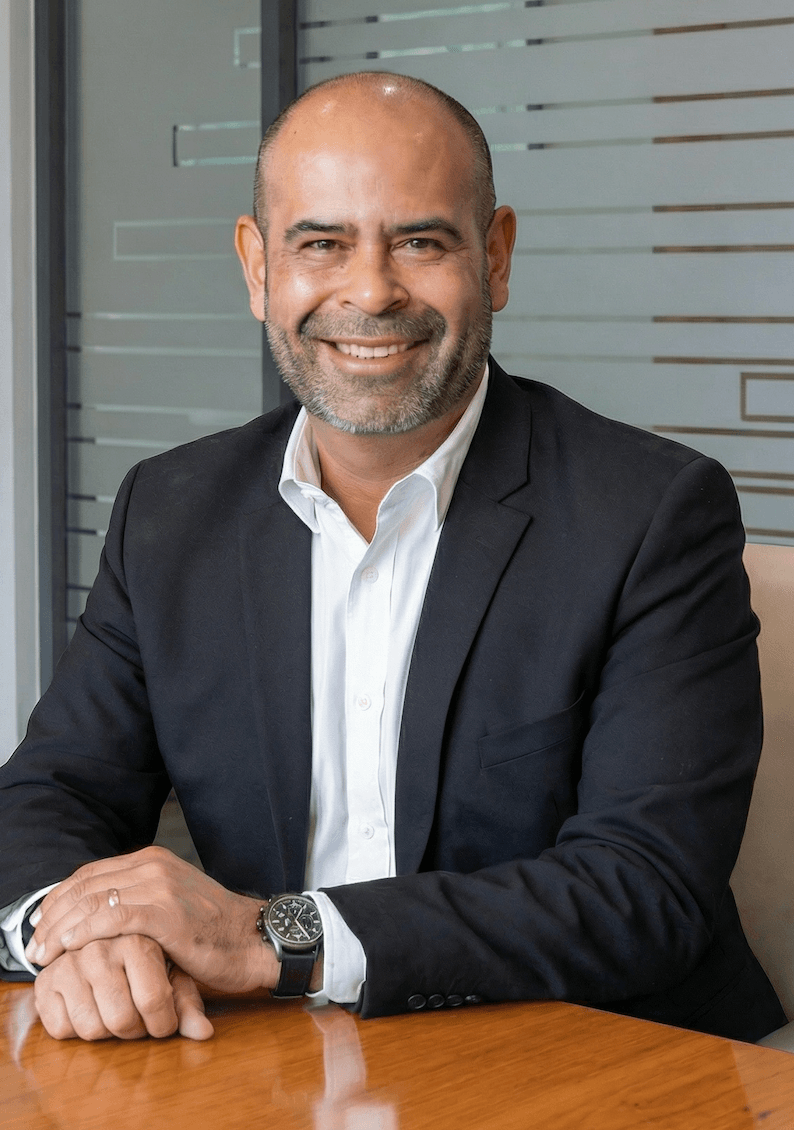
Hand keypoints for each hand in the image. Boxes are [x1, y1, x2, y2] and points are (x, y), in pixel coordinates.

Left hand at [27, 847, 278, 993]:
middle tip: (33, 945)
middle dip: (51, 916)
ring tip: (43, 953)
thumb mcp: (170, 906)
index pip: (89, 875)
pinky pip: (113, 918)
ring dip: (60, 928)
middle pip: (84, 886)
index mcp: (152, 860)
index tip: (39, 926)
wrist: (255, 940)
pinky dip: (85, 932)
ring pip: (93, 901)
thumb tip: (93, 917)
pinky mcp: (167, 912)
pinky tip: (69, 947)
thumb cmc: (212, 933)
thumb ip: (136, 902)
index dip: (57, 900)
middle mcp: (153, 865)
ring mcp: (161, 886)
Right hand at [33, 934, 213, 1040]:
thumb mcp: (174, 976)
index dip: (163, 1023)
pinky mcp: (44, 982)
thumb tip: (204, 1034)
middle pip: (121, 1020)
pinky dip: (78, 1031)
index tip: (165, 1021)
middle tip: (139, 1019)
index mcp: (136, 939)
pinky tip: (90, 1009)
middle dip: (135, 1031)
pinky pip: (62, 1029)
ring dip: (108, 1033)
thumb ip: (188, 1005)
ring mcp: (68, 963)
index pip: (153, 1000)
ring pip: (92, 1029)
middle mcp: (99, 947)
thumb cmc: (149, 963)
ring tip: (116, 1012)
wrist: (106, 942)